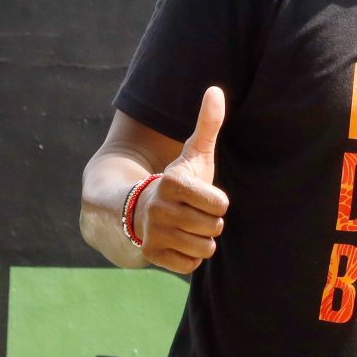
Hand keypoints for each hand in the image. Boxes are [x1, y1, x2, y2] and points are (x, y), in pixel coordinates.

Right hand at [137, 87, 229, 275]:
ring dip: (200, 240)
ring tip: (184, 226)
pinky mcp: (150, 255)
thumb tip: (216, 91)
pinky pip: (191, 265)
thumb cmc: (177, 181)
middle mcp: (158, 208)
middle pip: (214, 227)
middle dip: (208, 222)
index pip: (221, 204)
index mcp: (173, 182)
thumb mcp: (193, 154)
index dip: (216, 202)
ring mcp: (152, 233)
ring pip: (205, 248)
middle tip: (190, 212)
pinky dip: (188, 257)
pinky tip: (176, 242)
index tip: (199, 195)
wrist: (135, 208)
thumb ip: (207, 125)